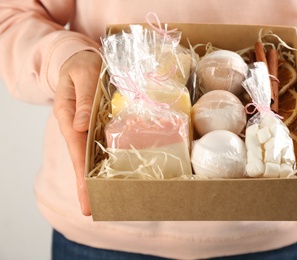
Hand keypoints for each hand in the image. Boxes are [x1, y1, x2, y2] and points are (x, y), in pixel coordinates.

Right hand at [53, 51, 101, 215]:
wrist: (81, 60)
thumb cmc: (82, 66)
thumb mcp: (83, 75)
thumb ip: (82, 99)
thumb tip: (80, 126)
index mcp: (68, 117)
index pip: (75, 149)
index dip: (81, 172)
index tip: (86, 194)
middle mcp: (76, 127)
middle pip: (81, 159)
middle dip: (85, 185)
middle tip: (90, 210)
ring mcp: (86, 128)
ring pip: (89, 156)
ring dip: (93, 178)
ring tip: (101, 200)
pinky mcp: (97, 126)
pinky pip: (100, 146)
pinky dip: (103, 162)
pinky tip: (110, 176)